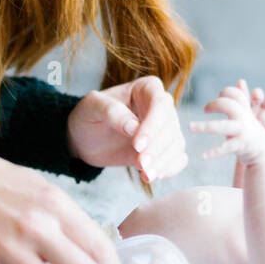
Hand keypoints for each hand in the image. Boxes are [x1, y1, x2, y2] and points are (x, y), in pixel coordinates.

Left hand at [66, 75, 187, 182]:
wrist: (86, 139)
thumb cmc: (88, 116)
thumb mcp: (91, 107)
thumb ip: (111, 111)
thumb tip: (133, 126)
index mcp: (146, 88)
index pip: (160, 104)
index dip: (152, 125)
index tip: (137, 145)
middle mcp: (161, 106)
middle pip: (171, 125)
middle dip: (157, 148)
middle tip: (139, 164)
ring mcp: (165, 128)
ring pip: (176, 143)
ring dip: (163, 161)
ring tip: (145, 174)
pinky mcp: (165, 148)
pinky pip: (178, 158)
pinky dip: (169, 169)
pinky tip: (152, 176)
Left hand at [189, 80, 264, 165]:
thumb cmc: (251, 131)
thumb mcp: (247, 114)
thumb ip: (243, 98)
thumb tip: (240, 81)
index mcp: (245, 109)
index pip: (236, 94)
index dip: (226, 93)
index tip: (219, 97)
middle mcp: (244, 118)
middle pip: (229, 105)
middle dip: (215, 104)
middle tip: (205, 110)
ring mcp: (242, 131)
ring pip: (222, 126)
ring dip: (204, 126)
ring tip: (189, 127)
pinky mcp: (241, 145)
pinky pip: (225, 147)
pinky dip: (214, 152)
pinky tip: (202, 155)